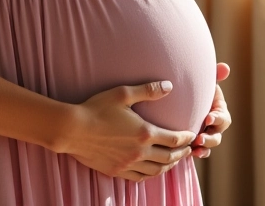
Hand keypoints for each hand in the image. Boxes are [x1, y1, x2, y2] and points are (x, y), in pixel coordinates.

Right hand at [59, 81, 197, 181]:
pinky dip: (151, 174)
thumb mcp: (123, 94)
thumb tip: (169, 86)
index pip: (174, 139)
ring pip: (156, 171)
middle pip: (169, 157)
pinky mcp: (117, 171)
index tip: (191, 134)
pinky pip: (140, 178)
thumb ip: (148, 90)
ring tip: (174, 160)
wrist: (74, 129)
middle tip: (188, 149)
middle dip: (181, 153)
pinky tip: (152, 170)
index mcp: (144, 133)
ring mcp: (128, 164)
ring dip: (169, 165)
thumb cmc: (97, 108)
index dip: (186, 137)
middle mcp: (140, 152)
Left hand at [190, 62, 231, 158]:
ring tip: (195, 147)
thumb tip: (225, 67)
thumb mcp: (205, 81)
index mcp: (218, 110)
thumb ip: (214, 75)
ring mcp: (207, 133)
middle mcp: (215, 124)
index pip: (223, 118)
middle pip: (217, 135)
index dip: (217, 119)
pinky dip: (198, 152)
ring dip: (204, 147)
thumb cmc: (196, 86)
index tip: (208, 118)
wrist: (182, 97)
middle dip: (210, 137)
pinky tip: (191, 153)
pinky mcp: (197, 140)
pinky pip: (201, 151)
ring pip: (209, 145)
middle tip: (200, 137)